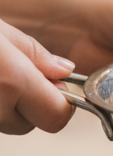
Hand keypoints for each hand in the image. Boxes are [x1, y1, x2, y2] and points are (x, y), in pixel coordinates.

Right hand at [0, 18, 74, 134]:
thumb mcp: (0, 32)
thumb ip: (36, 55)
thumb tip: (63, 69)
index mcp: (12, 81)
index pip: (57, 116)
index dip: (63, 103)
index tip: (58, 86)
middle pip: (30, 124)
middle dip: (32, 104)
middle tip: (21, 75)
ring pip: (7, 123)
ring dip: (10, 105)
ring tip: (0, 73)